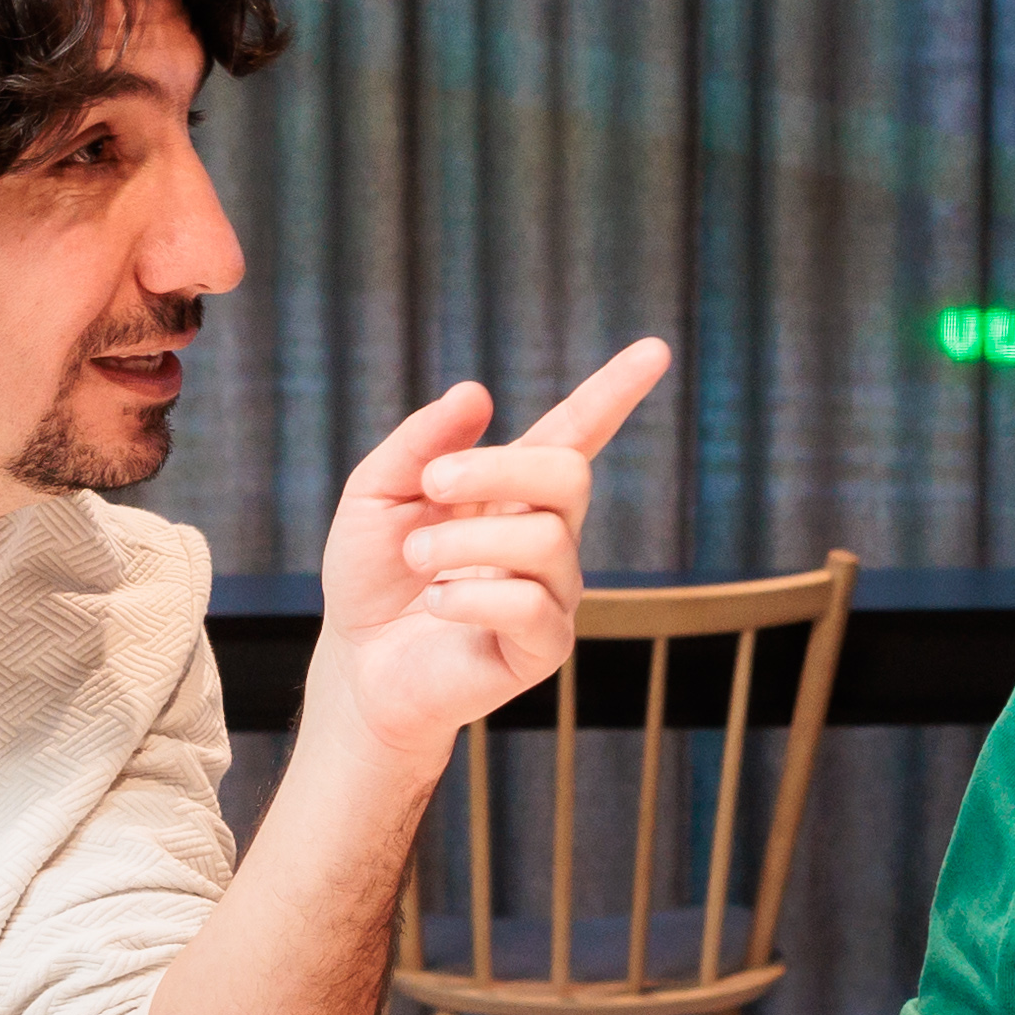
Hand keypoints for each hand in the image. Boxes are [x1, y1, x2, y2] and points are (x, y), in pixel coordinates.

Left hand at [296, 336, 676, 760]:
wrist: (357, 665)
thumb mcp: (376, 492)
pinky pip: (532, 605)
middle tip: (430, 482)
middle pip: (568, 472)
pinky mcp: (543, 647)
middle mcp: (546, 535)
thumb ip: (421, 443)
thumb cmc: (371, 577)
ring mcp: (554, 592)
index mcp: (512, 489)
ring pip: (545, 539)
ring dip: (463, 539)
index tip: (656, 349)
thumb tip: (477, 392)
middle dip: (497, 466)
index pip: (576, 433)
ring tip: (415, 559)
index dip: (615, 391)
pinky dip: (469, 595)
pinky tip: (436, 604)